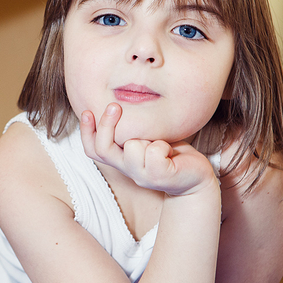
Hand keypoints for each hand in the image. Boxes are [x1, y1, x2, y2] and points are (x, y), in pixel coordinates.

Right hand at [79, 103, 216, 194]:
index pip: (94, 149)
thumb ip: (133, 130)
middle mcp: (128, 170)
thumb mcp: (147, 138)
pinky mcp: (158, 176)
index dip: (86, 132)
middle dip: (106, 125)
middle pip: (103, 149)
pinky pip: (154, 151)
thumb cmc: (171, 153)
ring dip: (148, 138)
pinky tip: (170, 152)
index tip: (87, 111)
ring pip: (132, 146)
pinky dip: (163, 145)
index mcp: (122, 160)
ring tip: (160, 143)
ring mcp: (141, 175)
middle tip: (115, 106)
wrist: (196, 178)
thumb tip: (119, 104)